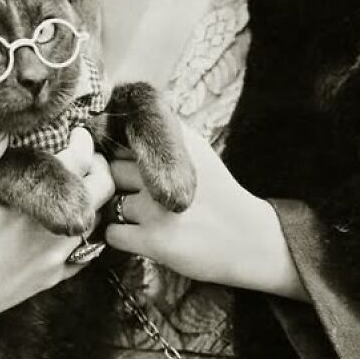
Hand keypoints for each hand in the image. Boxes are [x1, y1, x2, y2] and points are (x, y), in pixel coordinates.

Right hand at [0, 128, 114, 329]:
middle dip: (98, 167)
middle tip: (84, 154)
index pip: (78, 166)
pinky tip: (70, 215)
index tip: (76, 133)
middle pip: (101, 192)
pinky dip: (85, 229)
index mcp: (29, 210)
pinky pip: (84, 251)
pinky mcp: (50, 280)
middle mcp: (49, 236)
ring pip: (96, 220)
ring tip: (78, 180)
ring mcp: (53, 262)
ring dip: (93, 197)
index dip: (84, 143)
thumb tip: (3, 128)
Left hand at [106, 123, 307, 300]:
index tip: (127, 163)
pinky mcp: (154, 241)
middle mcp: (163, 171)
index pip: (124, 138)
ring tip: (141, 215)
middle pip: (112, 168)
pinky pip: (112, 233)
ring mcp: (156, 207)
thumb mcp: (198, 152)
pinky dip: (117, 235)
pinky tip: (137, 234)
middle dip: (117, 180)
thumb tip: (131, 117)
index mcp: (174, 146)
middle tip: (134, 193)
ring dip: (117, 209)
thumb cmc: (218, 194)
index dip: (121, 152)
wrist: (249, 238)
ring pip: (110, 200)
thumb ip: (166, 135)